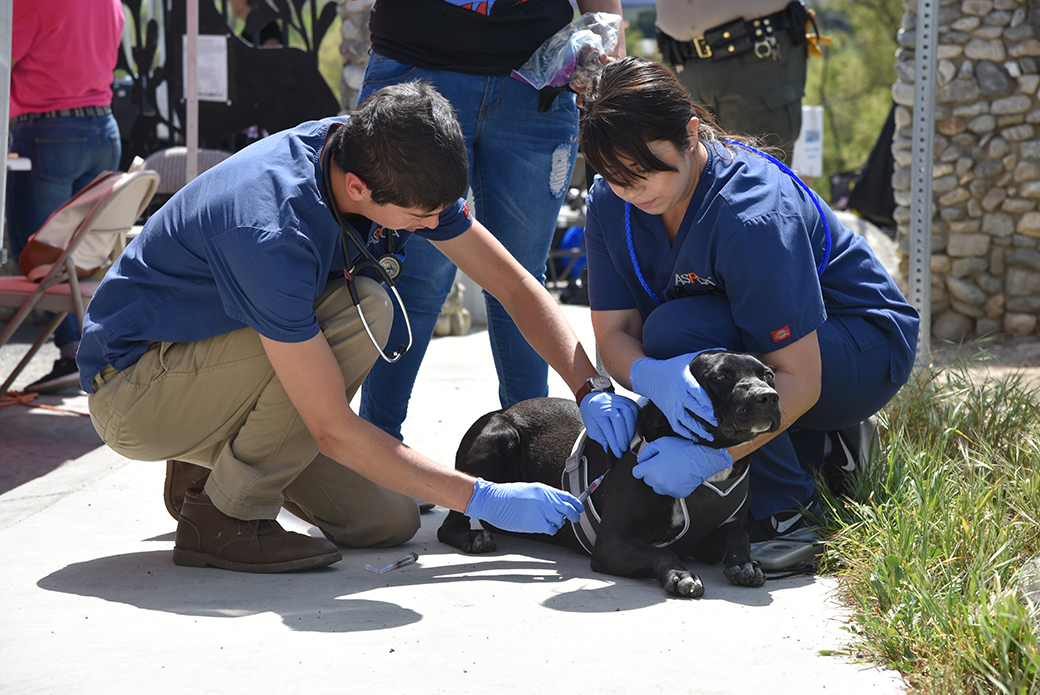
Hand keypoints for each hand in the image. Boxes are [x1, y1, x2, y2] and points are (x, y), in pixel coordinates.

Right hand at [464, 478, 583, 534]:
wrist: (494, 500)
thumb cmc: (509, 495)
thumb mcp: (530, 489)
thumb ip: (545, 496)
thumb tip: (557, 504)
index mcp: (545, 490)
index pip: (568, 497)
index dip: (577, 504)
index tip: (580, 509)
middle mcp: (546, 500)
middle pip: (569, 510)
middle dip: (574, 516)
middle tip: (575, 519)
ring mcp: (542, 512)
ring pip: (560, 521)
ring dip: (557, 523)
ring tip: (548, 521)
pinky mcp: (536, 523)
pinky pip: (551, 529)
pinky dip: (550, 529)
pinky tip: (544, 527)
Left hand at [580, 391, 638, 457]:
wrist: (593, 399)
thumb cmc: (592, 416)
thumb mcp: (592, 429)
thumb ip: (601, 439)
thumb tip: (609, 450)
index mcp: (597, 411)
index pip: (607, 427)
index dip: (614, 442)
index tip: (618, 453)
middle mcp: (608, 403)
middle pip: (619, 420)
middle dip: (623, 437)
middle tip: (623, 448)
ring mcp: (619, 400)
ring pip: (628, 415)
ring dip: (630, 431)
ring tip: (628, 441)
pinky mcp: (627, 400)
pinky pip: (634, 411)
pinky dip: (635, 423)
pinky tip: (633, 432)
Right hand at [629, 352, 717, 440]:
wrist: (649, 375)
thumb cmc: (673, 366)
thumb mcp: (687, 359)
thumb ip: (705, 356)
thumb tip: (726, 350)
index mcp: (684, 380)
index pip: (697, 393)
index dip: (706, 403)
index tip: (715, 411)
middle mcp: (677, 394)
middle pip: (693, 408)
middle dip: (706, 418)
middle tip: (717, 424)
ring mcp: (671, 405)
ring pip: (685, 420)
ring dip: (697, 429)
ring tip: (710, 436)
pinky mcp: (667, 412)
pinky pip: (676, 426)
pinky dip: (685, 433)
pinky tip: (695, 437)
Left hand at [632, 436, 732, 497]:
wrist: (700, 459)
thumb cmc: (682, 450)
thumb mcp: (661, 443)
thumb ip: (647, 451)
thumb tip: (641, 459)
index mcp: (651, 469)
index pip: (636, 473)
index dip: (641, 468)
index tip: (645, 466)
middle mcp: (657, 482)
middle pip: (647, 480)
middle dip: (652, 473)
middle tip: (662, 465)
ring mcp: (667, 489)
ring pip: (658, 487)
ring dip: (661, 480)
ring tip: (671, 470)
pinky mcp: (677, 493)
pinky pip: (669, 490)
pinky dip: (672, 485)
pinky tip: (678, 476)